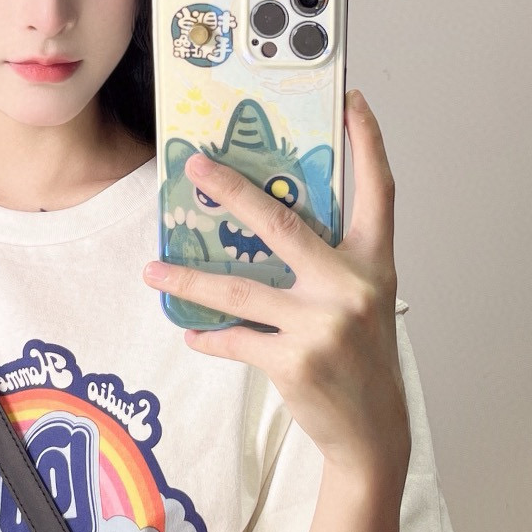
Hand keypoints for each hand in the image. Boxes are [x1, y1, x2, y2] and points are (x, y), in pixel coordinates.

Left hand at [144, 89, 409, 482]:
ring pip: (239, 290)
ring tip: (154, 271)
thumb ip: (330, 261)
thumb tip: (264, 223)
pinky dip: (209, 337)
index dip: (367, 142)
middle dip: (233, 191)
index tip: (352, 99)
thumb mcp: (362, 300)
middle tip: (196, 167)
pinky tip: (192, 332)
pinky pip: (235, 339)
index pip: (378, 190)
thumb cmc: (362, 358)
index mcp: (374, 263)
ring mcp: (323, 325)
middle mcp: (352, 287)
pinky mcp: (294, 361)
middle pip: (282, 225)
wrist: (373, 432)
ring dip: (188, 280)